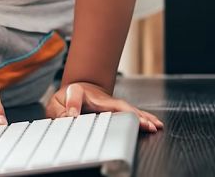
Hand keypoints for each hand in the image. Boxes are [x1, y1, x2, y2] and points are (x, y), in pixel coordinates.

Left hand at [45, 82, 163, 132]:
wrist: (78, 88)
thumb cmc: (69, 96)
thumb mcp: (58, 99)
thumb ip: (65, 106)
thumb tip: (71, 115)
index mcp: (91, 97)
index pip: (108, 104)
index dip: (117, 109)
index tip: (128, 116)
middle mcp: (105, 100)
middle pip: (124, 107)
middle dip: (137, 116)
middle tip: (149, 125)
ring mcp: (113, 105)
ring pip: (130, 110)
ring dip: (144, 117)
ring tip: (156, 125)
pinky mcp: (117, 110)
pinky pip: (132, 114)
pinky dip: (144, 118)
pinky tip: (154, 124)